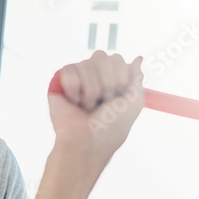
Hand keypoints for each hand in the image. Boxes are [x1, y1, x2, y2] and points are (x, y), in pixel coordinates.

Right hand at [48, 51, 143, 179]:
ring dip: (90, 91)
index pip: (117, 59)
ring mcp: (77, 78)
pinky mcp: (60, 82)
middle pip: (102, 56)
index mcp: (112, 79)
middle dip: (106, 83)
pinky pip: (69, 71)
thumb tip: (138, 59)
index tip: (117, 98)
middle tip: (101, 103)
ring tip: (86, 106)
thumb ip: (136, 78)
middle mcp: (94, 76)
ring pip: (86, 64)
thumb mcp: (134, 102)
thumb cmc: (110, 128)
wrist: (87, 142)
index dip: (119, 78)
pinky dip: (74, 90)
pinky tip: (74, 102)